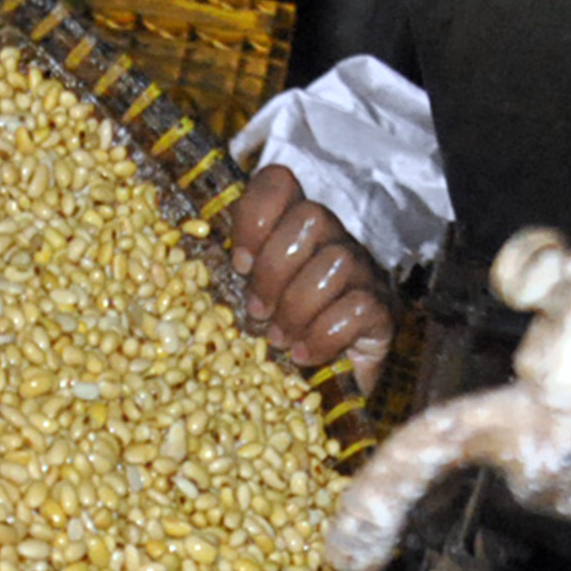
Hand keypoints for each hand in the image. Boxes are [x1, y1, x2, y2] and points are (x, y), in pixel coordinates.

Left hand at [227, 164, 392, 390]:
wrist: (333, 388)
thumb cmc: (284, 337)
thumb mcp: (254, 300)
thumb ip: (236, 274)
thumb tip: (186, 271)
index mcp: (297, 230)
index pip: (279, 182)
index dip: (255, 215)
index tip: (240, 264)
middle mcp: (335, 240)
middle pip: (311, 217)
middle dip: (274, 269)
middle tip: (259, 311)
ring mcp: (364, 272)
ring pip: (335, 262)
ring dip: (297, 307)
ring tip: (280, 339)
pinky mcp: (383, 311)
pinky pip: (358, 307)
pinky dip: (324, 335)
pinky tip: (305, 353)